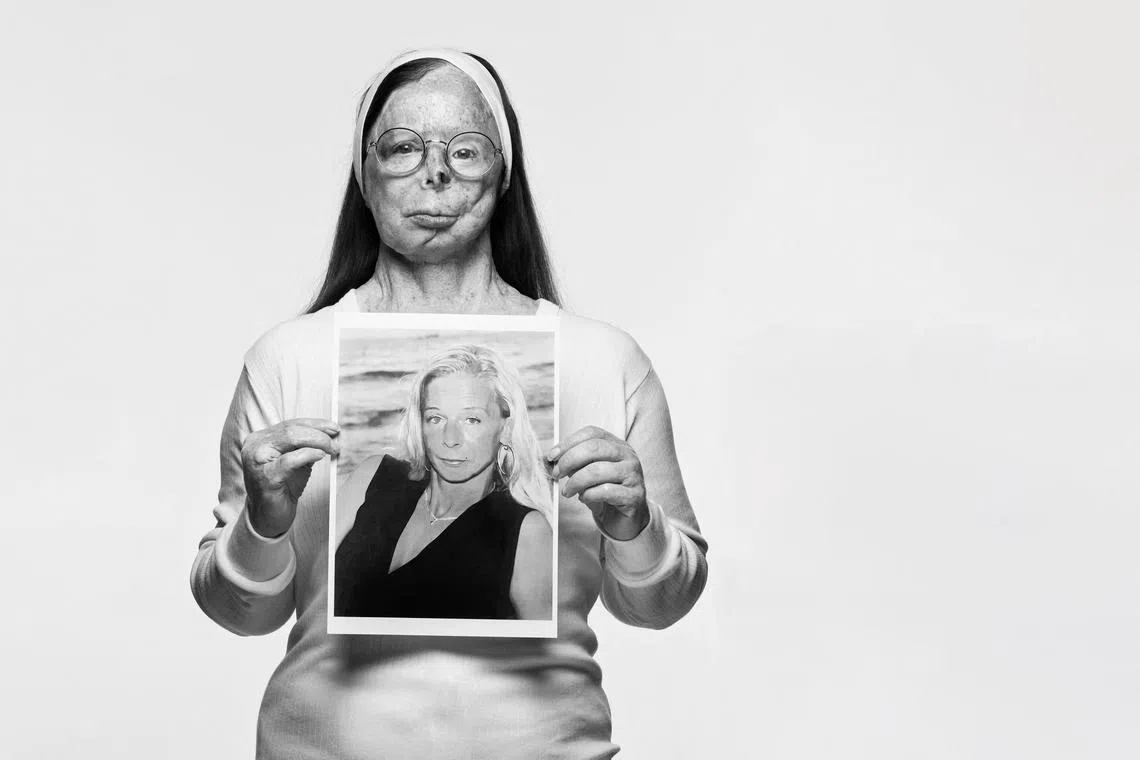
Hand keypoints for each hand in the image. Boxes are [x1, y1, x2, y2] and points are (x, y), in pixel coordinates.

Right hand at [241, 418, 339, 537]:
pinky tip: (320, 456)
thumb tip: (329, 434)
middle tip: (335, 442)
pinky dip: (308, 455)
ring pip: (290, 438)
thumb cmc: (282, 488)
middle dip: (318, 433)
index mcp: (261, 439)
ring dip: (317, 442)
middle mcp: (255, 446)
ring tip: (331, 449)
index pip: (290, 424)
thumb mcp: (296, 461)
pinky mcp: (265, 477)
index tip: (333, 428)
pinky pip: (290, 460)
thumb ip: (306, 446)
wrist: (268, 517)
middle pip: (291, 429)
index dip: (315, 423)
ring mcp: (257, 461)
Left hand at [546, 425, 649, 540]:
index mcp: (617, 445)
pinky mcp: (634, 495)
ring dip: (575, 482)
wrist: (626, 520)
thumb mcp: (588, 474)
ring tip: (568, 491)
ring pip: (597, 470)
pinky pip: (605, 491)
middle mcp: (628, 456)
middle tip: (557, 474)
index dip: (568, 442)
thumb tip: (553, 459)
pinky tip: (584, 499)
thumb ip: (575, 464)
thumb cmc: (604, 494)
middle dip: (569, 460)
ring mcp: (633, 475)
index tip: (552, 456)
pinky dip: (589, 495)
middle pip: (594, 447)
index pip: (591, 433)